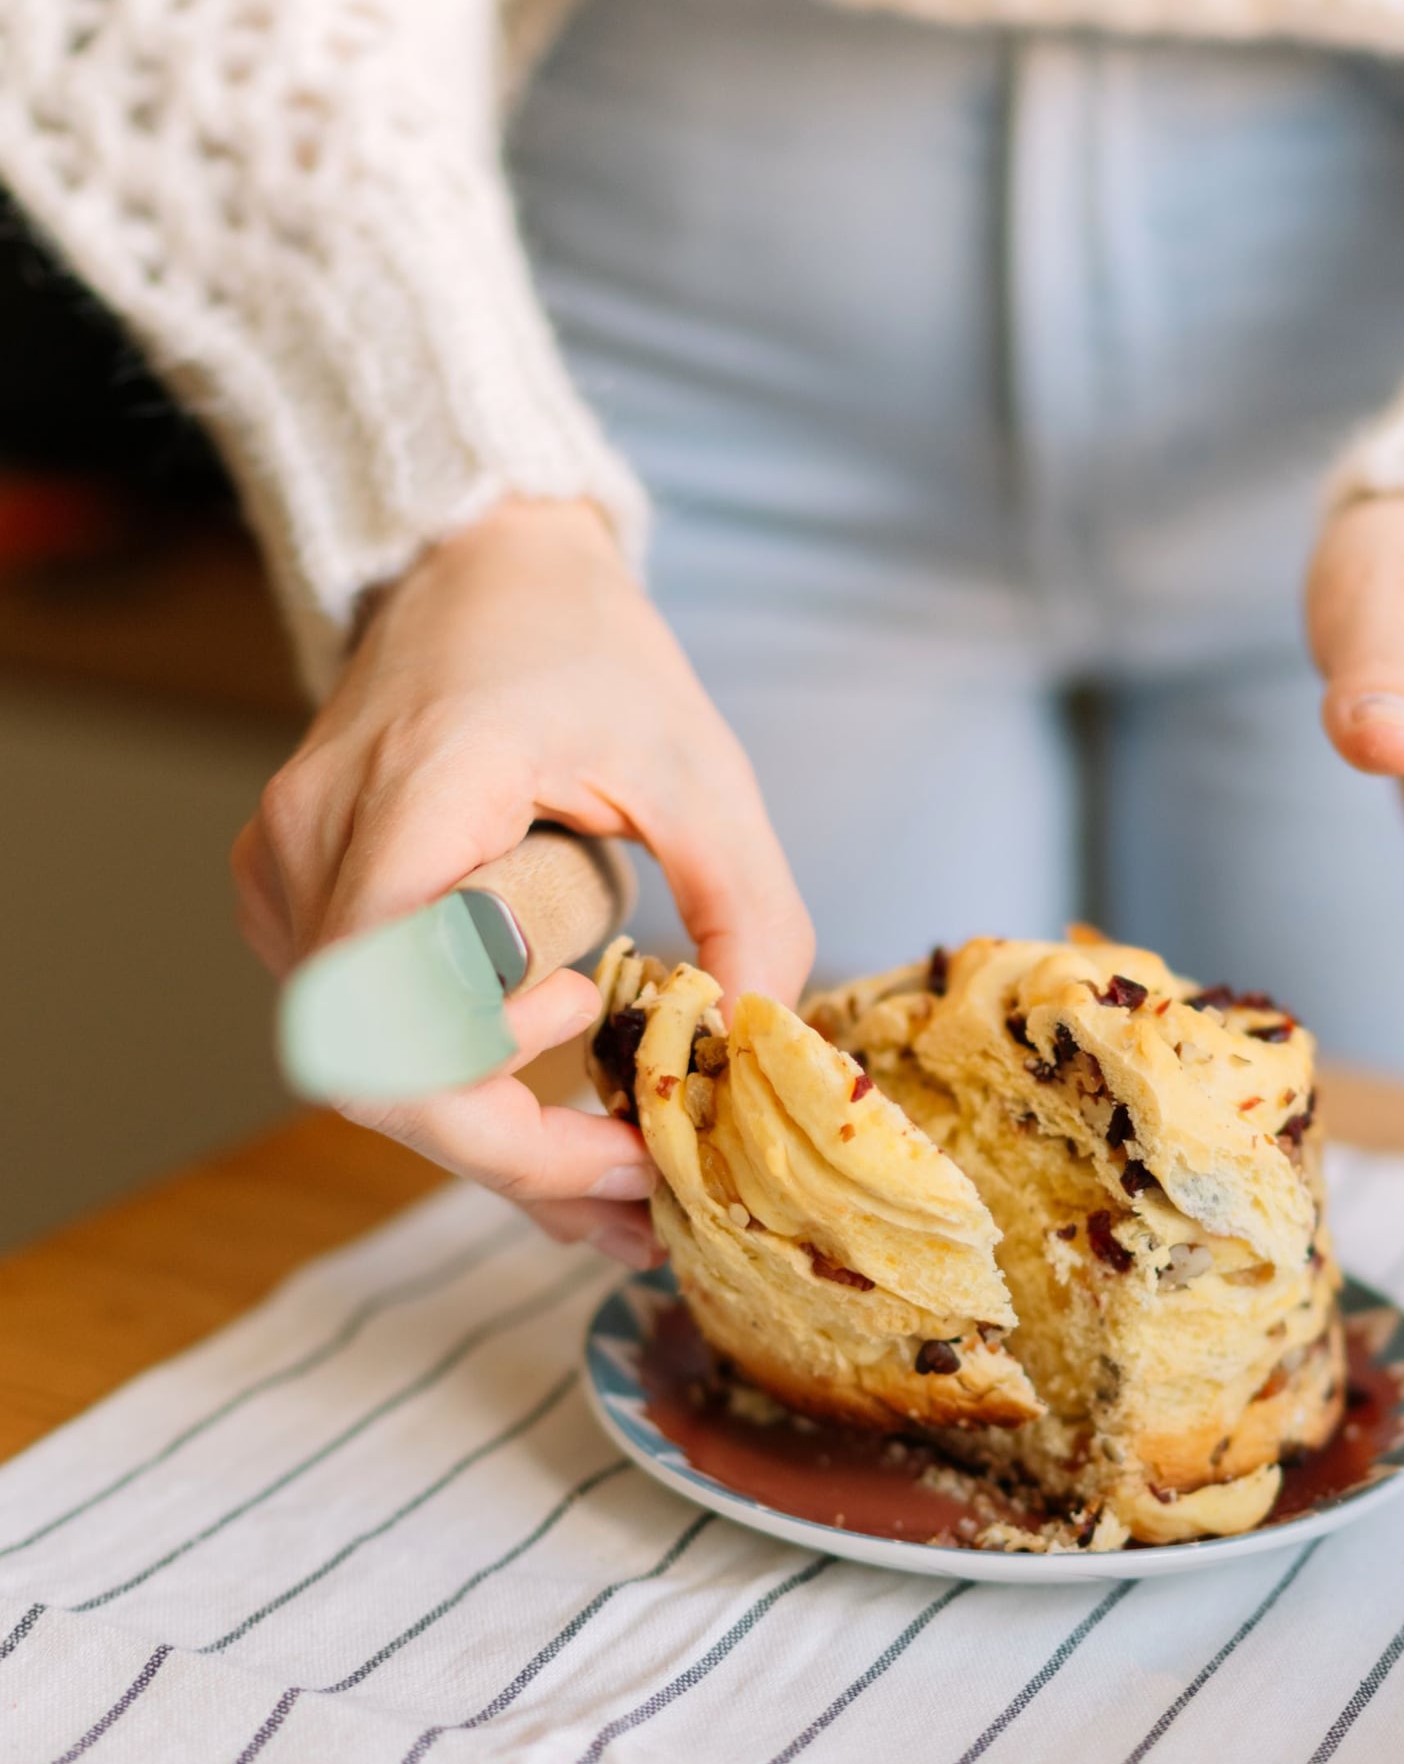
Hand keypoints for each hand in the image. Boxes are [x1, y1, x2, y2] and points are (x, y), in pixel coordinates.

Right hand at [233, 498, 813, 1263]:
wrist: (485, 570)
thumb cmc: (588, 656)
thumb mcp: (703, 770)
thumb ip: (749, 909)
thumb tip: (757, 1050)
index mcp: (414, 796)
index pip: (390, 1012)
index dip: (492, 1102)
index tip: (620, 1115)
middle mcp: (315, 845)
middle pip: (374, 1071)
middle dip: (515, 1153)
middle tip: (646, 1193)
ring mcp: (288, 878)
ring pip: (367, 1069)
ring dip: (494, 1136)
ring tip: (624, 1170)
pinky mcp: (298, 905)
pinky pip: (366, 1032)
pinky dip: (463, 1087)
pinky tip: (560, 1109)